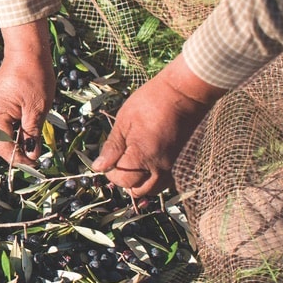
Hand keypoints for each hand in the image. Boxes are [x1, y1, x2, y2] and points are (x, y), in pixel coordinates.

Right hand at [0, 20, 54, 163]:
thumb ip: (32, 134)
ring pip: (4, 133)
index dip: (18, 159)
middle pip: (1, 142)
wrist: (27, 50)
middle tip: (37, 160)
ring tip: (35, 146)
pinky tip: (29, 131)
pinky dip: (17, 130)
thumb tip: (31, 155)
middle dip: (18, 152)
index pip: (4, 147)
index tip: (35, 166)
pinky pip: (6, 122)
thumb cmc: (33, 76)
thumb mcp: (37, 109)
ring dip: (18, 141)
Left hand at [93, 55, 225, 196]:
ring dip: (137, 183)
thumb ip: (112, 147)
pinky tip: (144, 166)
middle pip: (135, 188)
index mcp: (143, 156)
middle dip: (122, 178)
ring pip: (150, 189)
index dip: (109, 170)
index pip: (120, 178)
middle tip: (117, 159)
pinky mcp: (177, 162)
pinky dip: (151, 180)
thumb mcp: (124, 121)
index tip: (109, 155)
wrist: (184, 93)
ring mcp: (170, 166)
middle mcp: (159, 167)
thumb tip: (98, 167)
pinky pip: (163, 182)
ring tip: (130, 164)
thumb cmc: (151, 102)